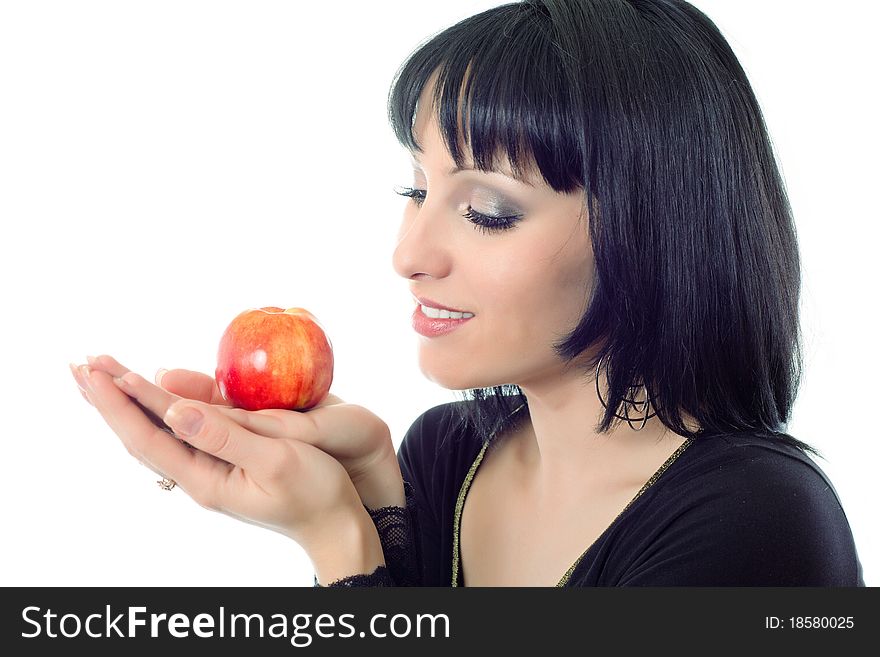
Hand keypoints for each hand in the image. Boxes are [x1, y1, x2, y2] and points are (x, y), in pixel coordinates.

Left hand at [82, 355, 404, 509]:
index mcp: (205, 477)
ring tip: (104, 377)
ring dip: (129, 402)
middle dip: (110, 399)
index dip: (119, 401)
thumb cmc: (314, 492)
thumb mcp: (275, 460)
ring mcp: (211, 469)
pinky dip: (159, 409)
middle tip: (81, 364)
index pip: (147, 435)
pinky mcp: (226, 461)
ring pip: (158, 432)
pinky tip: (155, 400)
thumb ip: (226, 436)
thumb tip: (175, 411)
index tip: (95, 370)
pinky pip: (181, 431)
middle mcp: (199, 474)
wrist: (335, 521)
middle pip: (141, 434)